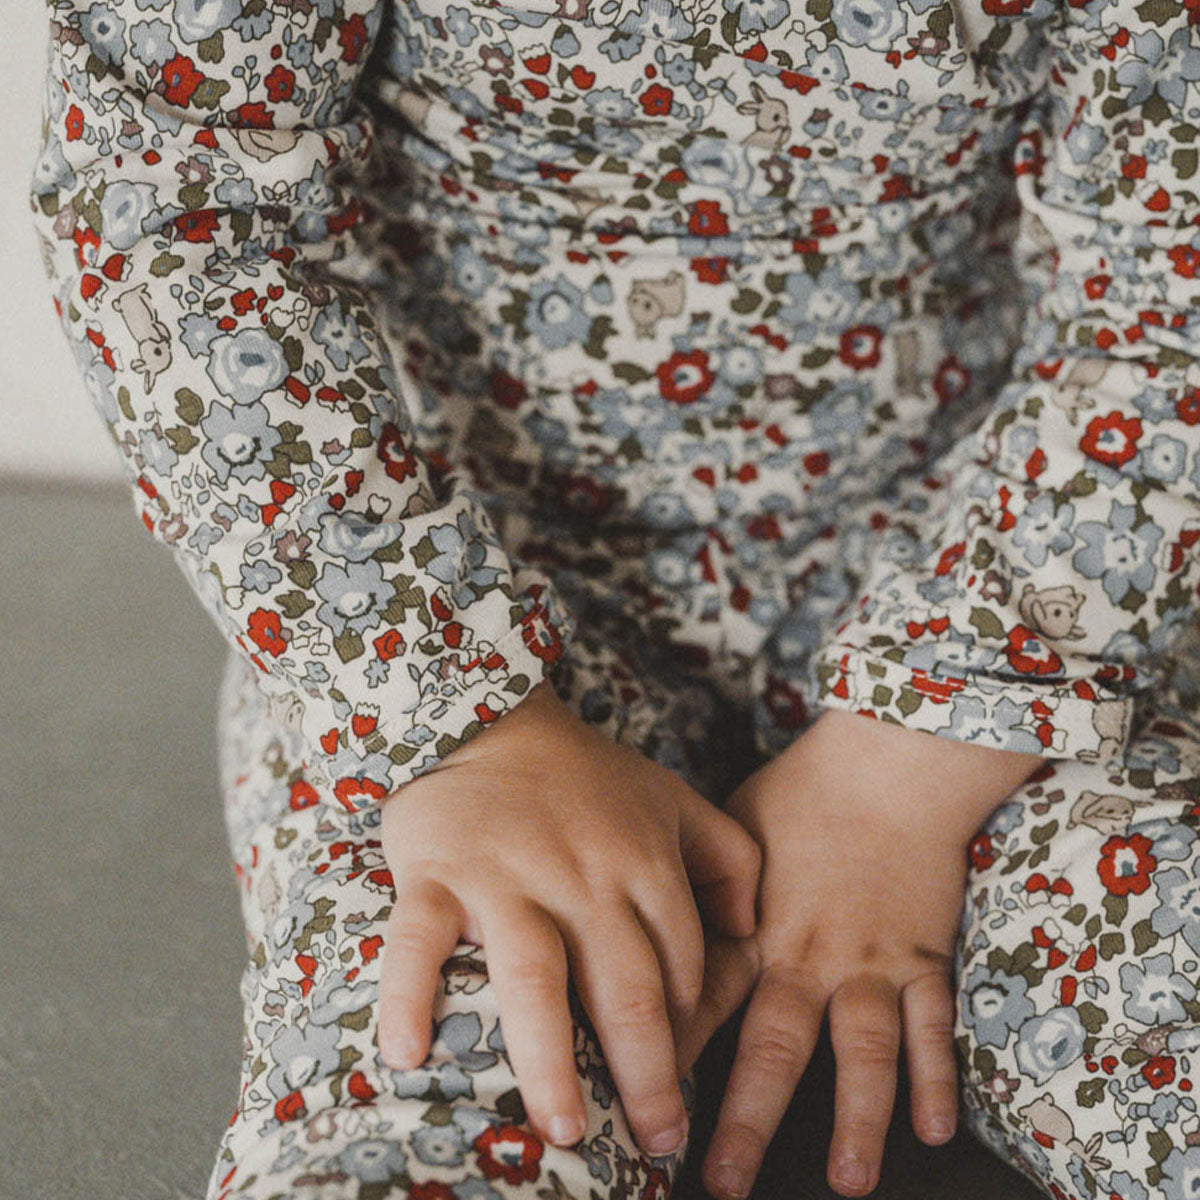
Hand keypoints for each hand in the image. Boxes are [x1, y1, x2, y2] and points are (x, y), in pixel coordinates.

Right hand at [375, 681, 761, 1156]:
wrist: (490, 715)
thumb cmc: (586, 773)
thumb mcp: (674, 799)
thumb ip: (730, 858)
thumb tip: (753, 932)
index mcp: (642, 863)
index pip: (680, 968)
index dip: (691, 1038)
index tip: (687, 1096)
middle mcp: (581, 877)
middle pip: (623, 988)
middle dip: (647, 1074)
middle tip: (655, 1145)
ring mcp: (505, 877)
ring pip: (533, 977)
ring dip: (549, 1059)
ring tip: (563, 1129)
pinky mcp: (436, 873)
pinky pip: (417, 941)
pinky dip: (409, 996)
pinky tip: (410, 1056)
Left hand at [697, 710, 1040, 1197]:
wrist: (886, 764)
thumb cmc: (801, 791)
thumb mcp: (729, 826)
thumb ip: (702, 885)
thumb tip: (659, 923)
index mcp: (754, 926)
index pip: (702, 1003)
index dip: (669, 1056)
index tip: (643, 1104)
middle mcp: (809, 956)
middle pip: (774, 1048)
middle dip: (746, 1121)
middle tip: (721, 1181)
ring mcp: (872, 963)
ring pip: (862, 1052)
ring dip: (856, 1118)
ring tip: (846, 1180)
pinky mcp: (924, 959)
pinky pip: (933, 1027)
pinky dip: (937, 1077)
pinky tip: (935, 1127)